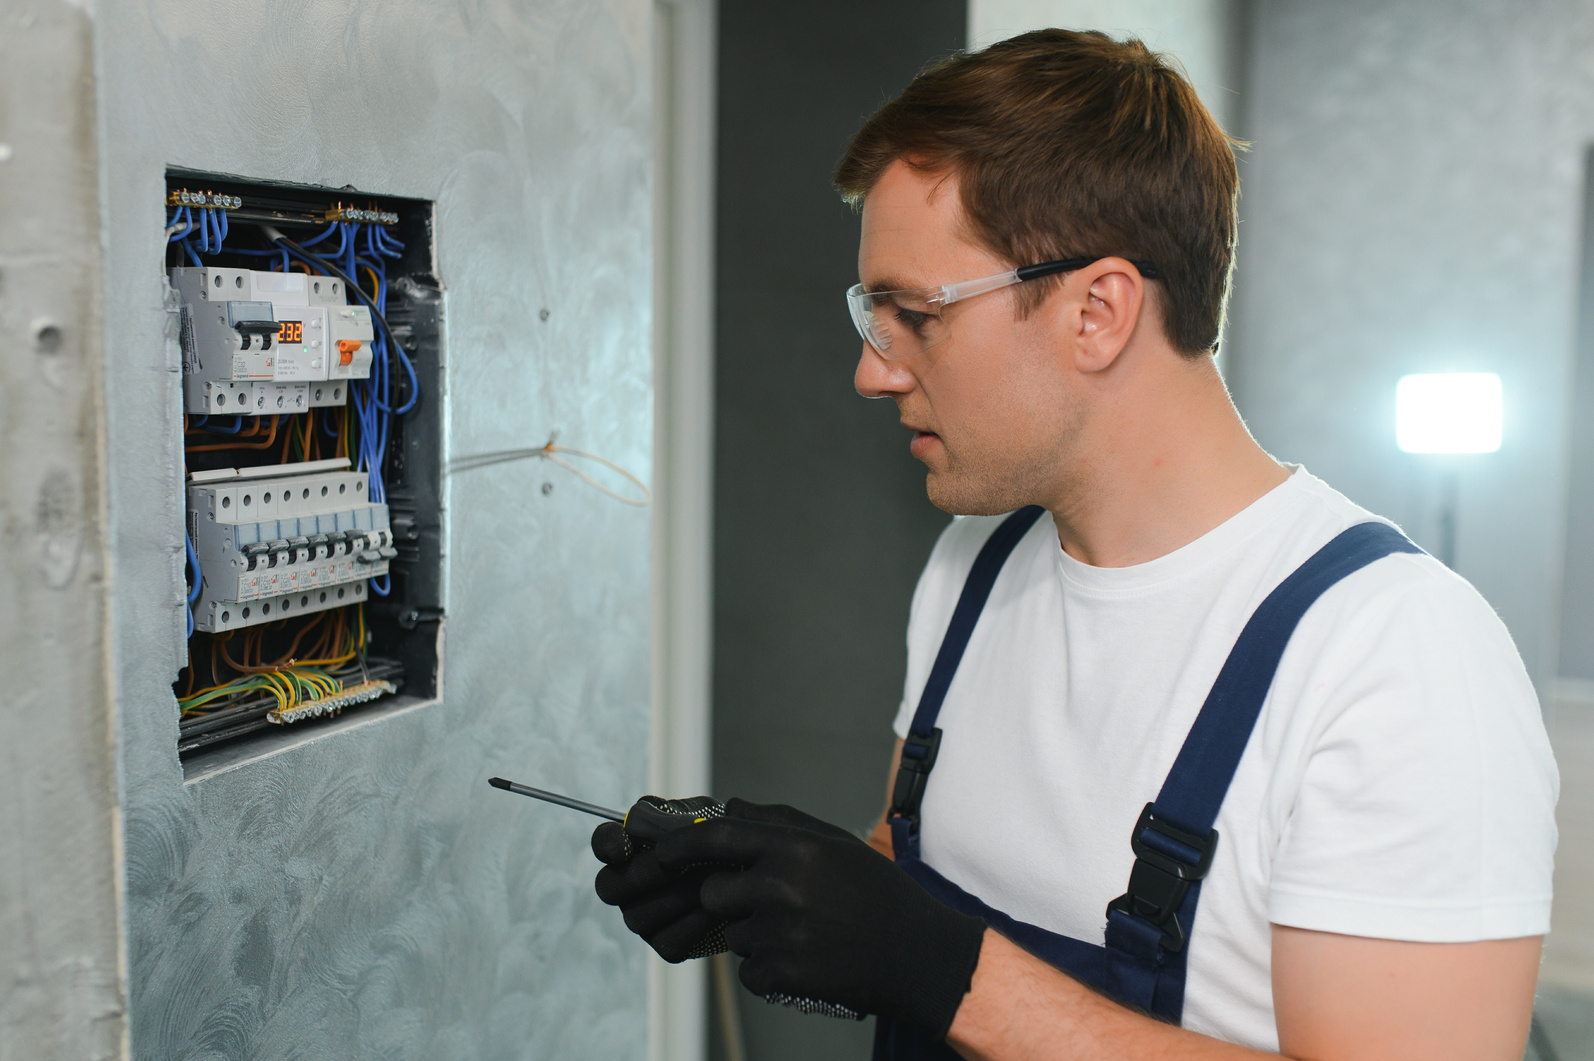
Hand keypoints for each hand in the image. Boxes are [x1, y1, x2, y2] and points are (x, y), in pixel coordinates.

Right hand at [592, 795, 726, 961]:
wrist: (753, 870)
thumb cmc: (722, 835)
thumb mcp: (703, 814)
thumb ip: (672, 815)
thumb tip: (637, 820)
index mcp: (632, 845)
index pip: (603, 842)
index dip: (607, 844)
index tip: (625, 843)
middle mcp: (628, 884)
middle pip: (609, 887)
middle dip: (643, 874)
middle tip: (674, 863)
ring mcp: (643, 916)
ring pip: (638, 916)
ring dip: (676, 897)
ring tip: (708, 882)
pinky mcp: (666, 943)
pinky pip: (667, 941)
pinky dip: (693, 925)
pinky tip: (716, 910)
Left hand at [653, 798, 986, 1038]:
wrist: (918, 955)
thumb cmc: (877, 895)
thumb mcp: (834, 843)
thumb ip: (777, 822)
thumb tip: (728, 808)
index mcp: (794, 847)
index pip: (715, 838)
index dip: (678, 847)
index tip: (659, 856)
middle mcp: (782, 886)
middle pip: (714, 894)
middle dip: (731, 902)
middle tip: (775, 907)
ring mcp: (781, 933)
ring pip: (734, 935)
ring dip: (757, 938)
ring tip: (807, 934)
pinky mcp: (783, 975)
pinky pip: (749, 972)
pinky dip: (771, 972)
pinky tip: (810, 961)